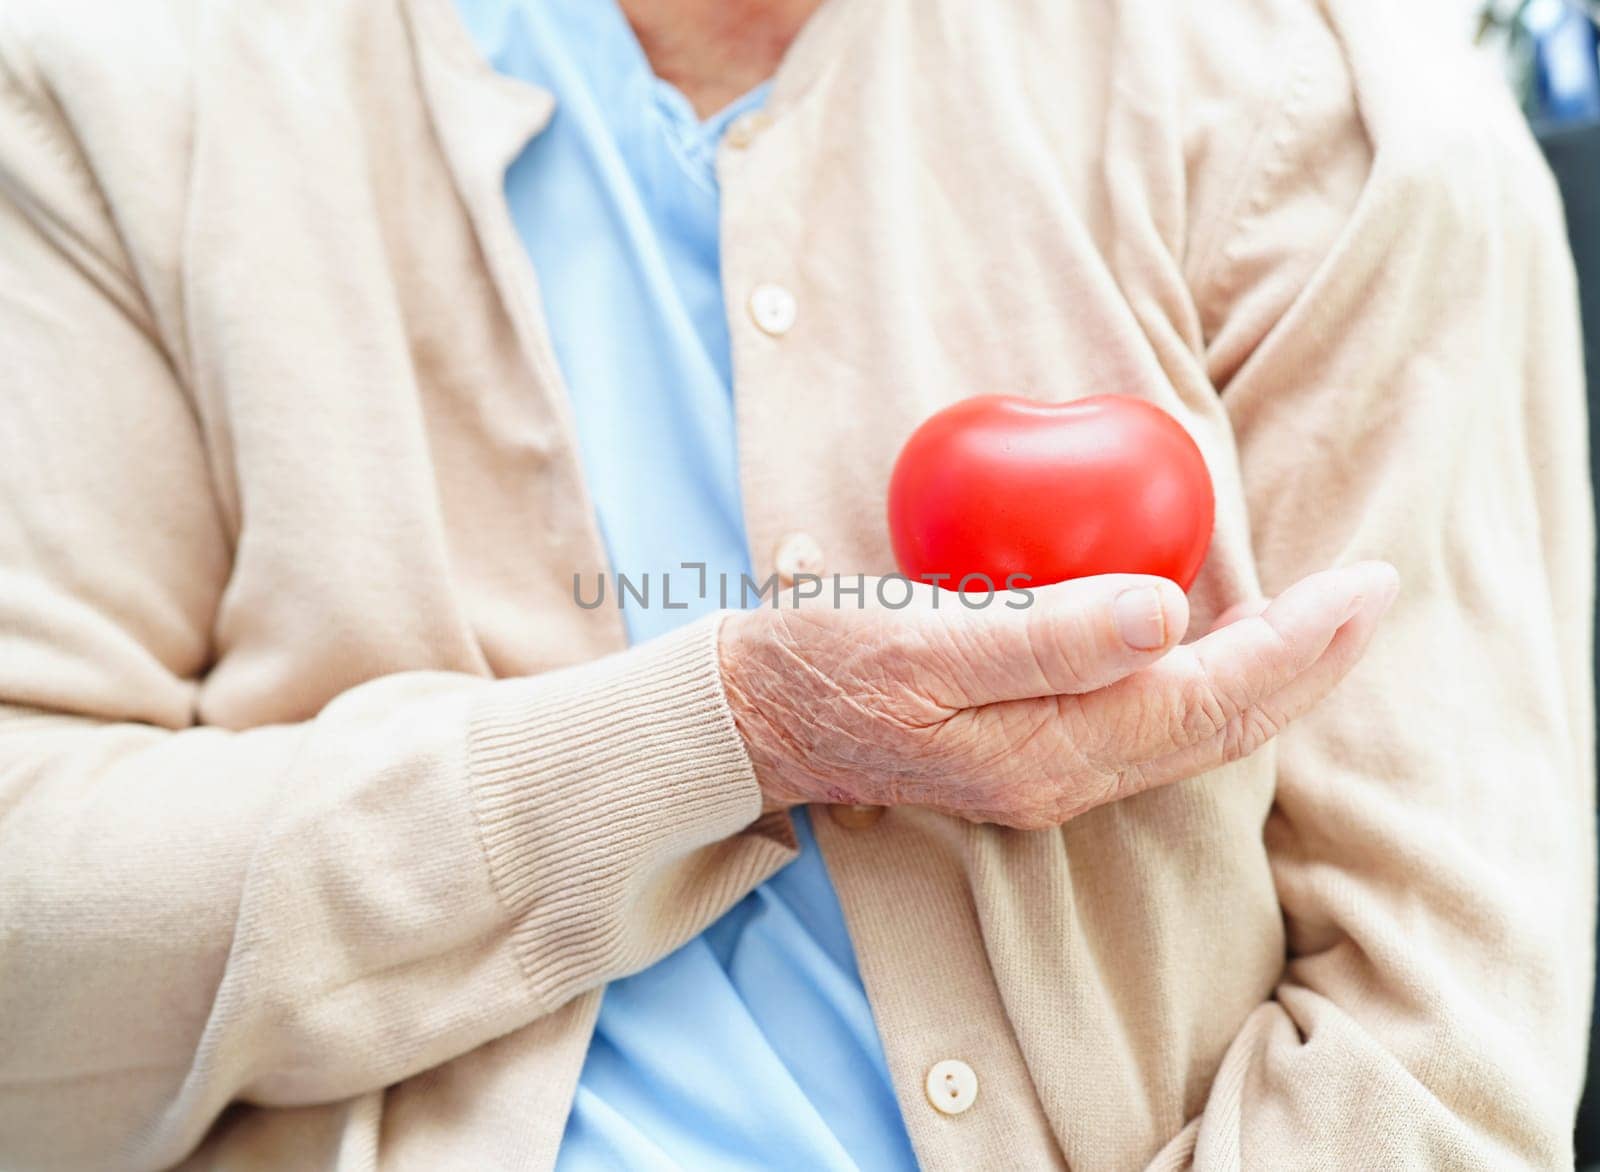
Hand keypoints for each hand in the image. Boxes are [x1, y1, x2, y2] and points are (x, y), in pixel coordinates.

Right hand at [718, 562, 1398, 828]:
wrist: (759, 720)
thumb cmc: (827, 664)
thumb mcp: (920, 641)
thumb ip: (1042, 635)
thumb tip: (1170, 613)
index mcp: (1049, 753)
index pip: (1206, 700)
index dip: (1296, 646)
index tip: (1363, 585)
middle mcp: (1065, 777)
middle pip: (1221, 727)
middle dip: (1309, 665)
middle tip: (1373, 593)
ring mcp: (1049, 774)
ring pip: (1193, 730)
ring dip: (1270, 677)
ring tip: (1326, 619)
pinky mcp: (1031, 754)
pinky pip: (1152, 722)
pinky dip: (1209, 678)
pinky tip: (1220, 637)